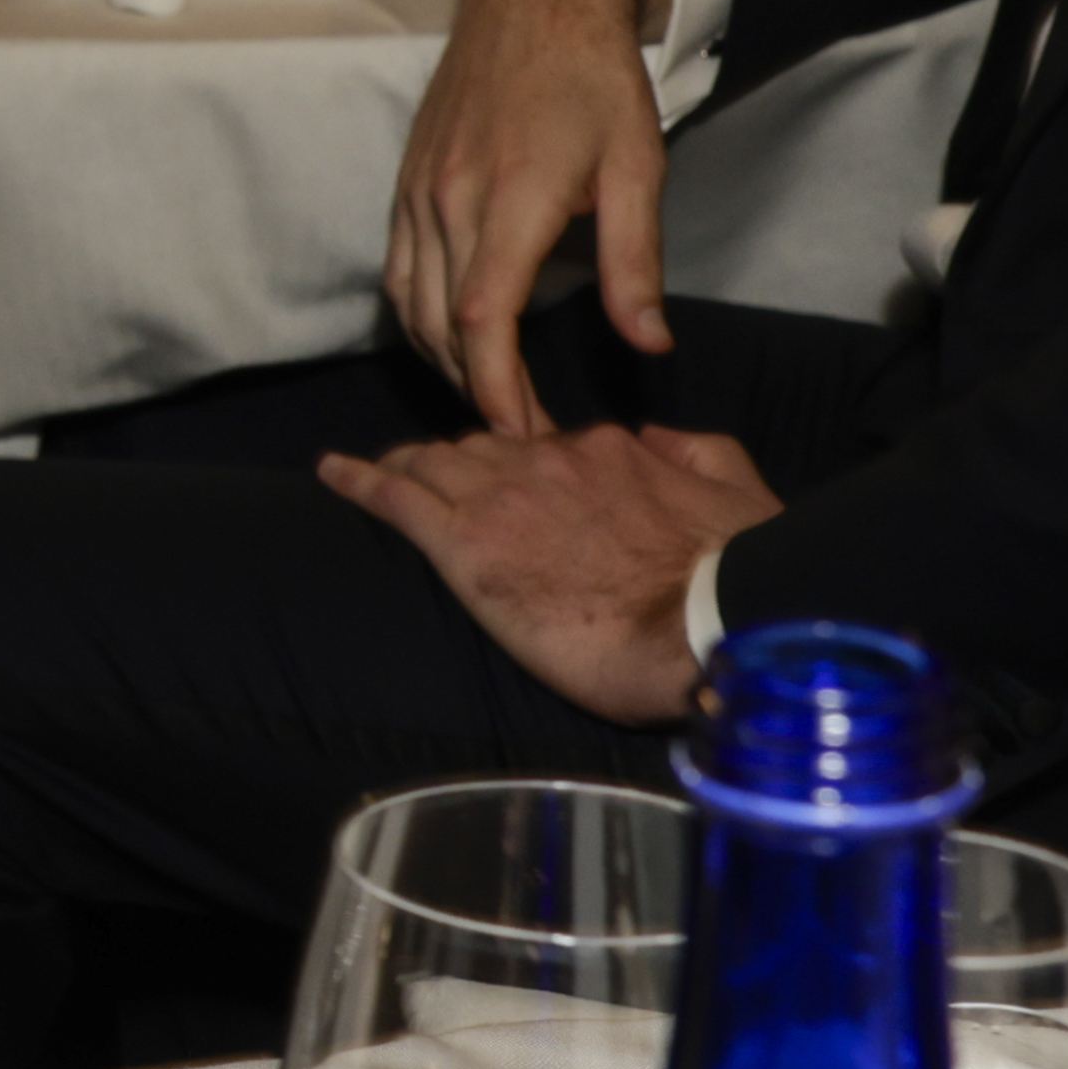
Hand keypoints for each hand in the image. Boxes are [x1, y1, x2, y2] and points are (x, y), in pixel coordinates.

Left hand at [319, 421, 775, 724]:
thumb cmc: (731, 578)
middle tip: (432, 479)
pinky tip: (329, 472)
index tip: (511, 478)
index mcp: (608, 452)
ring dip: (406, 466)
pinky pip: (396, 498)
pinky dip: (358, 480)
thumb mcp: (738, 492)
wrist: (704, 631)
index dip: (520, 458)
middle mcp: (548, 460)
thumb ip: (694, 451)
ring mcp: (501, 498)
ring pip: (434, 465)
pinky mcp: (465, 545)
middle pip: (481, 449)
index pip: (544, 444)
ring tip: (377, 471)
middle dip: (457, 461)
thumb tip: (654, 436)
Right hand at [386, 0, 675, 433]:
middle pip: (439, 325)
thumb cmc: (593, 79)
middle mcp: (450, 199)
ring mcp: (418, 191)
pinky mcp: (406, 183)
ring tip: (487, 392)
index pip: (481, 317)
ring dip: (441, 359)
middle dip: (474, 388)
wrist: (532, 0)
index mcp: (511, 198)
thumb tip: (647, 343)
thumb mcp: (639, 166)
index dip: (493, 385)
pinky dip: (418, 317)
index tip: (517, 429)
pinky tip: (451, 335)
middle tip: (520, 430)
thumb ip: (636, 263)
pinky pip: (398, 269)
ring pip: (408, 304)